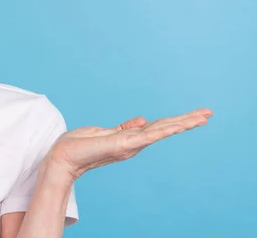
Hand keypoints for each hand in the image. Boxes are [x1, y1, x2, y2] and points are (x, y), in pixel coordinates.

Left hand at [47, 108, 212, 180]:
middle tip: (208, 113)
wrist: (62, 157)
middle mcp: (134, 143)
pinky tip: (179, 125)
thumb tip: (142, 119)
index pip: (158, 127)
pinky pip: (148, 136)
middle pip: (165, 129)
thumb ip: (125, 127)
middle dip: (187, 121)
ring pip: (162, 131)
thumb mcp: (104, 132)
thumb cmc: (79, 146)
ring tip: (203, 117)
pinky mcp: (123, 145)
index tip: (195, 115)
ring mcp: (130, 145)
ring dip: (183, 124)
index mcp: (130, 138)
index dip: (176, 121)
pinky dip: (164, 130)